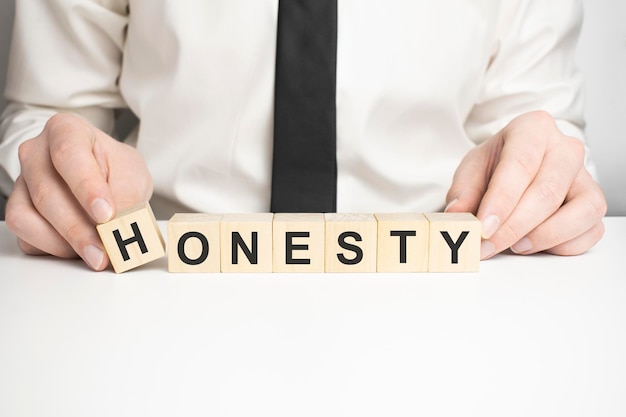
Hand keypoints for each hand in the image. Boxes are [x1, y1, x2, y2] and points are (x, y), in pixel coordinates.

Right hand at [5, 113, 151, 269]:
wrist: (106, 177)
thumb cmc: (116, 170)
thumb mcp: (132, 174)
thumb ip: (126, 195)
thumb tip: (118, 226)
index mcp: (65, 130)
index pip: (68, 155)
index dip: (86, 187)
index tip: (106, 214)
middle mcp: (36, 152)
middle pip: (46, 192)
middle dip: (77, 228)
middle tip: (104, 251)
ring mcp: (23, 182)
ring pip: (27, 217)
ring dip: (64, 243)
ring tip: (96, 254)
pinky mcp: (19, 211)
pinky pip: (26, 236)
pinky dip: (53, 249)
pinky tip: (79, 250)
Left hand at [446, 110, 606, 258]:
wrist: (518, 167)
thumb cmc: (496, 166)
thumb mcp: (472, 170)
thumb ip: (463, 191)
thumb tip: (457, 215)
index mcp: (533, 129)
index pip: (520, 164)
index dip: (501, 200)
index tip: (483, 227)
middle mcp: (566, 148)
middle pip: (547, 192)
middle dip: (514, 226)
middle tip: (487, 247)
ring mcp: (585, 176)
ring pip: (581, 211)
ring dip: (544, 237)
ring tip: (514, 246)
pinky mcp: (594, 203)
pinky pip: (591, 230)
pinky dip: (565, 246)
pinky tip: (536, 245)